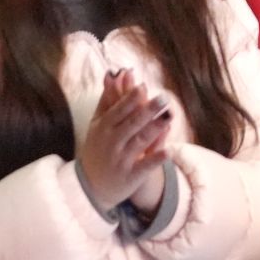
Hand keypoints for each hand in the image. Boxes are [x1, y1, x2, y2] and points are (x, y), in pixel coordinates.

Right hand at [77, 68, 173, 213]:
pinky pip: (144, 167)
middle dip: (147, 111)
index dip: (130, 99)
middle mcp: (112, 143)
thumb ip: (108, 99)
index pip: (118, 111)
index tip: (143, 86)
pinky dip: (156, 159)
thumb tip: (115, 72)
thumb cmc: (97, 148)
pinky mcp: (131, 176)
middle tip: (163, 98)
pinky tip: (169, 151)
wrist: (89, 187)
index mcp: (104, 127)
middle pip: (131, 124)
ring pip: (140, 142)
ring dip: (154, 130)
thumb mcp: (98, 124)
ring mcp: (121, 160)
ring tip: (169, 117)